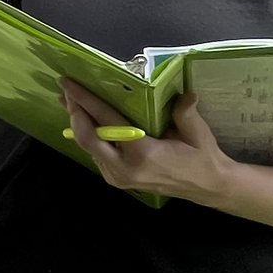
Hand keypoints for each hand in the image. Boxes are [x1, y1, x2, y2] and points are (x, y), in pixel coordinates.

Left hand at [60, 81, 231, 206]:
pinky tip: (86, 120)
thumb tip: (184, 94)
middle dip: (74, 112)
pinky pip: (96, 154)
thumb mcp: (198, 133)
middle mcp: (124, 169)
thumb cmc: (202, 158)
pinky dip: (89, 135)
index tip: (69, 84)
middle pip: (86, 138)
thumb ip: (186, 113)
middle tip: (66, 90)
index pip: (106, 123)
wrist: (206, 187)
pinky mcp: (117, 179)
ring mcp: (118, 177)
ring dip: (78, 123)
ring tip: (71, 101)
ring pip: (88, 147)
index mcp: (143, 154)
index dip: (85, 101)